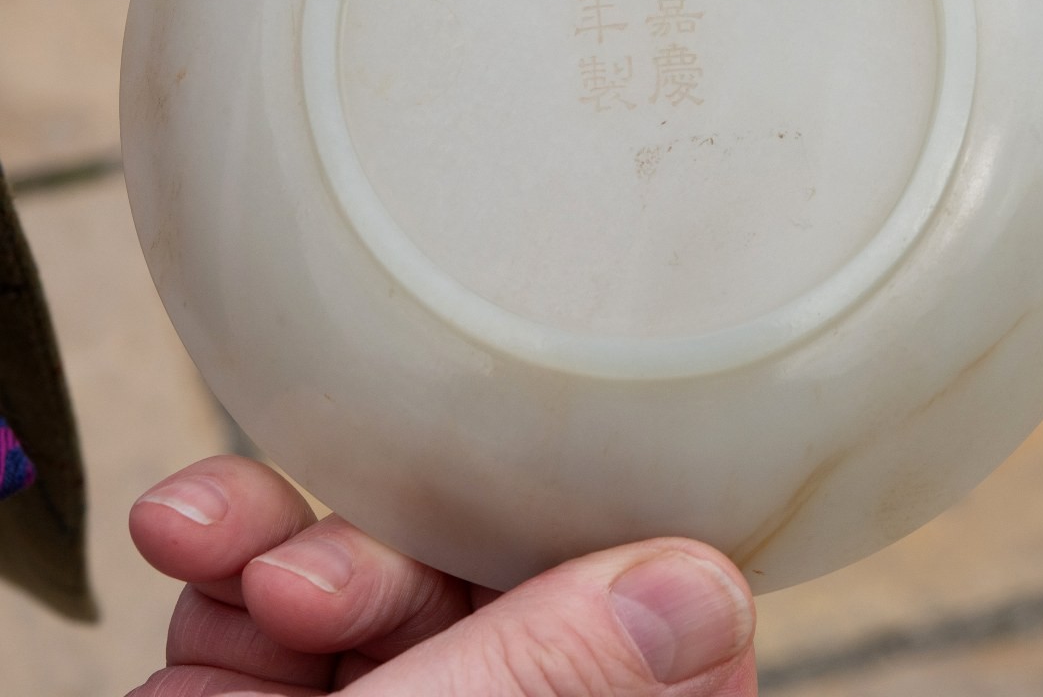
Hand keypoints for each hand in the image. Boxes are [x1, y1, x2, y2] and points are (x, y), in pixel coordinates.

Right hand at [126, 455, 755, 694]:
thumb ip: (560, 681)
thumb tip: (706, 590)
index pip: (649, 654)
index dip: (606, 568)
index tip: (550, 509)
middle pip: (492, 601)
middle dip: (389, 563)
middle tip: (308, 586)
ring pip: (378, 589)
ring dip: (284, 546)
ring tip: (217, 548)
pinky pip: (272, 612)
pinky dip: (225, 564)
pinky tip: (192, 543)